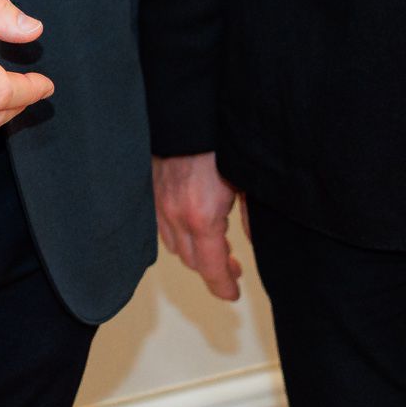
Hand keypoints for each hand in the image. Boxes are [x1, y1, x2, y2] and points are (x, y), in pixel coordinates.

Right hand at [153, 152, 244, 300]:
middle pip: (192, 262)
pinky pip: (162, 226)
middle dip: (214, 269)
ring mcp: (159, 205)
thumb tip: (255, 240)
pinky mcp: (150, 193)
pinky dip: (178, 234)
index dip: (224, 287)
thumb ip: (251, 216)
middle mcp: (176, 216)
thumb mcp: (246, 181)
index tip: (233, 294)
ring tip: (217, 246)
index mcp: (202, 217)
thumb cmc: (218, 141)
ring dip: (195, 252)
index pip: (212, 269)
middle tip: (233, 266)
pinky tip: (193, 226)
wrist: (186, 112)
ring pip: (175, 246)